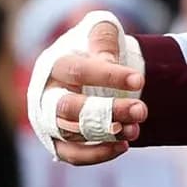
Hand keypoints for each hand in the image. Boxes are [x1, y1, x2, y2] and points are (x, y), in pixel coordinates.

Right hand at [26, 13, 146, 165]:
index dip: (108, 76)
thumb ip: (103, 38)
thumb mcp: (101, 31)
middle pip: (68, 107)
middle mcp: (45, 95)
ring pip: (71, 133)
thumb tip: (107, 61)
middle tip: (141, 111)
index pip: (76, 71)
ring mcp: (47, 119)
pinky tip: (124, 145)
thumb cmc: (94, 47)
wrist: (88, 67)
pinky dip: (96, 155)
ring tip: (136, 128)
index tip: (139, 80)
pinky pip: (70, 155)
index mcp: (54, 65)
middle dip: (107, 111)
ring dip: (106, 134)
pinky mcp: (56, 141)